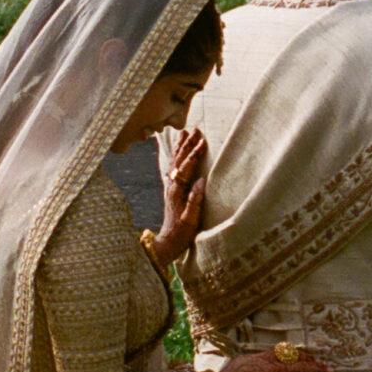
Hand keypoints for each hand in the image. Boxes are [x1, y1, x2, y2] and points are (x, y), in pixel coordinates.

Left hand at [152, 127, 206, 265]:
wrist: (169, 242)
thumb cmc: (182, 233)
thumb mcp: (191, 219)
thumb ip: (195, 200)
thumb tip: (201, 180)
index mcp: (178, 191)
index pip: (187, 168)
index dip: (195, 154)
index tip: (203, 141)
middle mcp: (172, 186)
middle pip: (180, 160)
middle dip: (188, 144)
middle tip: (196, 130)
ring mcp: (171, 187)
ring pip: (175, 162)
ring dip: (181, 147)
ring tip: (186, 133)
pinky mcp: (172, 190)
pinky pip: (174, 167)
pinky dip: (177, 156)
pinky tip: (179, 151)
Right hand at [221, 348, 333, 371]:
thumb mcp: (243, 360)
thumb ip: (256, 360)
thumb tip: (260, 360)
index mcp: (268, 357)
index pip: (292, 353)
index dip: (305, 355)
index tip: (313, 357)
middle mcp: (276, 369)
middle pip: (302, 366)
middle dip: (317, 367)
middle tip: (329, 369)